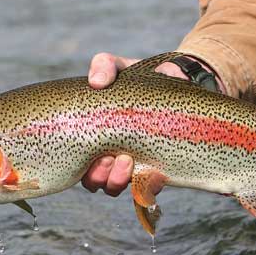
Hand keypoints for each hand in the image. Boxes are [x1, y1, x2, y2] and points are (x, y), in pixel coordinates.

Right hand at [81, 52, 188, 195]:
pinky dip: (149, 185)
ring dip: (118, 181)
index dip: (82, 168)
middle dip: (99, 176)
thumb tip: (96, 82)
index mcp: (94, 138)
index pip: (79, 166)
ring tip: (127, 160)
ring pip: (117, 187)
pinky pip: (149, 188)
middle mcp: (111, 155)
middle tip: (110, 158)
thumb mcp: (118, 67)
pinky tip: (154, 173)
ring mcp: (134, 163)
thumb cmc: (138, 79)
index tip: (93, 153)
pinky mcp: (158, 167)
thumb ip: (104, 66)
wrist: (176, 82)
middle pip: (96, 182)